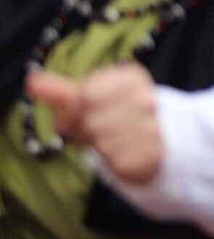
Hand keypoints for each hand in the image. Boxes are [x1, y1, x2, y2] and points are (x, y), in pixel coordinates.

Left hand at [27, 64, 163, 183]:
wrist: (158, 139)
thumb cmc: (116, 113)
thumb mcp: (91, 95)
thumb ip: (60, 90)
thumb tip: (31, 80)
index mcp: (131, 78)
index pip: (85, 93)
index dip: (71, 109)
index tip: (78, 112)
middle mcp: (146, 99)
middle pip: (90, 119)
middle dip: (80, 129)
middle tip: (89, 130)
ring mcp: (150, 126)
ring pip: (99, 141)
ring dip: (94, 145)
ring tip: (105, 141)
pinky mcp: (148, 153)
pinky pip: (111, 160)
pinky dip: (107, 160)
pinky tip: (117, 152)